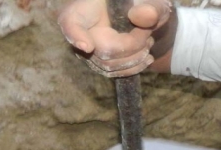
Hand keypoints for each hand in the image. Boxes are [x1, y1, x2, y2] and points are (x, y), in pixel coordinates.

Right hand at [58, 0, 173, 76]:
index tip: (88, 46)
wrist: (135, 11)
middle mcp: (77, 30)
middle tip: (148, 36)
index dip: (76, 36)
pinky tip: (146, 58)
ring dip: (134, 59)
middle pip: (101, 50)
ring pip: (107, 66)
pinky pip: (111, 72)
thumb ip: (150, 6)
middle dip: (130, 47)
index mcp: (81, 9)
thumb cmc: (139, 4)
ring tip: (149, 43)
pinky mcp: (96, 61)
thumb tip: (145, 18)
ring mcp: (85, 50)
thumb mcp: (150, 0)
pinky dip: (132, 68)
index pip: (70, 24)